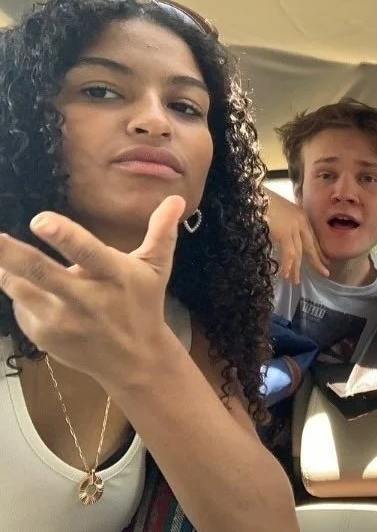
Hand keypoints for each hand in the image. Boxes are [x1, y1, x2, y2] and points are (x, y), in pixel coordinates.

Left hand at [0, 196, 184, 383]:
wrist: (134, 360)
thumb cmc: (143, 304)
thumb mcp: (156, 268)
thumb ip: (161, 231)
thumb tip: (176, 199)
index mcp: (115, 276)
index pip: (87, 254)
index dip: (64, 236)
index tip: (39, 220)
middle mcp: (85, 299)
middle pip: (40, 272)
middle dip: (9, 253)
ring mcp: (61, 321)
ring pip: (19, 287)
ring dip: (6, 268)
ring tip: (0, 251)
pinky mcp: (43, 336)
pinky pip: (19, 304)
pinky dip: (21, 291)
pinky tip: (34, 288)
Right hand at [264, 190, 328, 283]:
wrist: (253, 194)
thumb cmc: (261, 200)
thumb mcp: (278, 209)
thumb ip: (284, 221)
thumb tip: (283, 235)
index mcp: (300, 216)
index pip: (312, 237)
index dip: (318, 251)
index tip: (324, 261)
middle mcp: (300, 221)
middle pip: (310, 246)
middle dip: (317, 261)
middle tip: (325, 274)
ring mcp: (293, 227)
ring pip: (299, 252)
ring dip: (296, 268)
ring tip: (296, 281)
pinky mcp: (284, 232)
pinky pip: (288, 253)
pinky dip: (287, 265)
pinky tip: (286, 275)